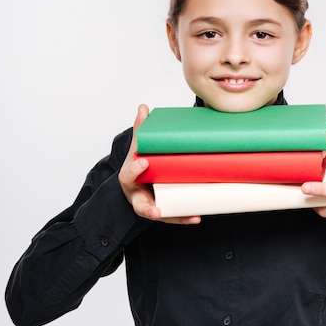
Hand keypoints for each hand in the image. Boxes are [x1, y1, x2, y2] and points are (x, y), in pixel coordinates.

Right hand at [118, 104, 201, 224]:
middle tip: (156, 210)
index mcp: (130, 178)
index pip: (128, 176)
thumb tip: (143, 107)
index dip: (135, 170)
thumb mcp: (137, 147)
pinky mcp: (164, 211)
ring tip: (191, 217)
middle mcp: (138, 196)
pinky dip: (184, 218)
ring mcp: (151, 205)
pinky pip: (174, 216)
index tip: (144, 162)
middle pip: (141, 205)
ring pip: (161, 215)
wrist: (138, 183)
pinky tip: (197, 217)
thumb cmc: (139, 163)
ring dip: (175, 217)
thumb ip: (140, 130)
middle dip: (149, 208)